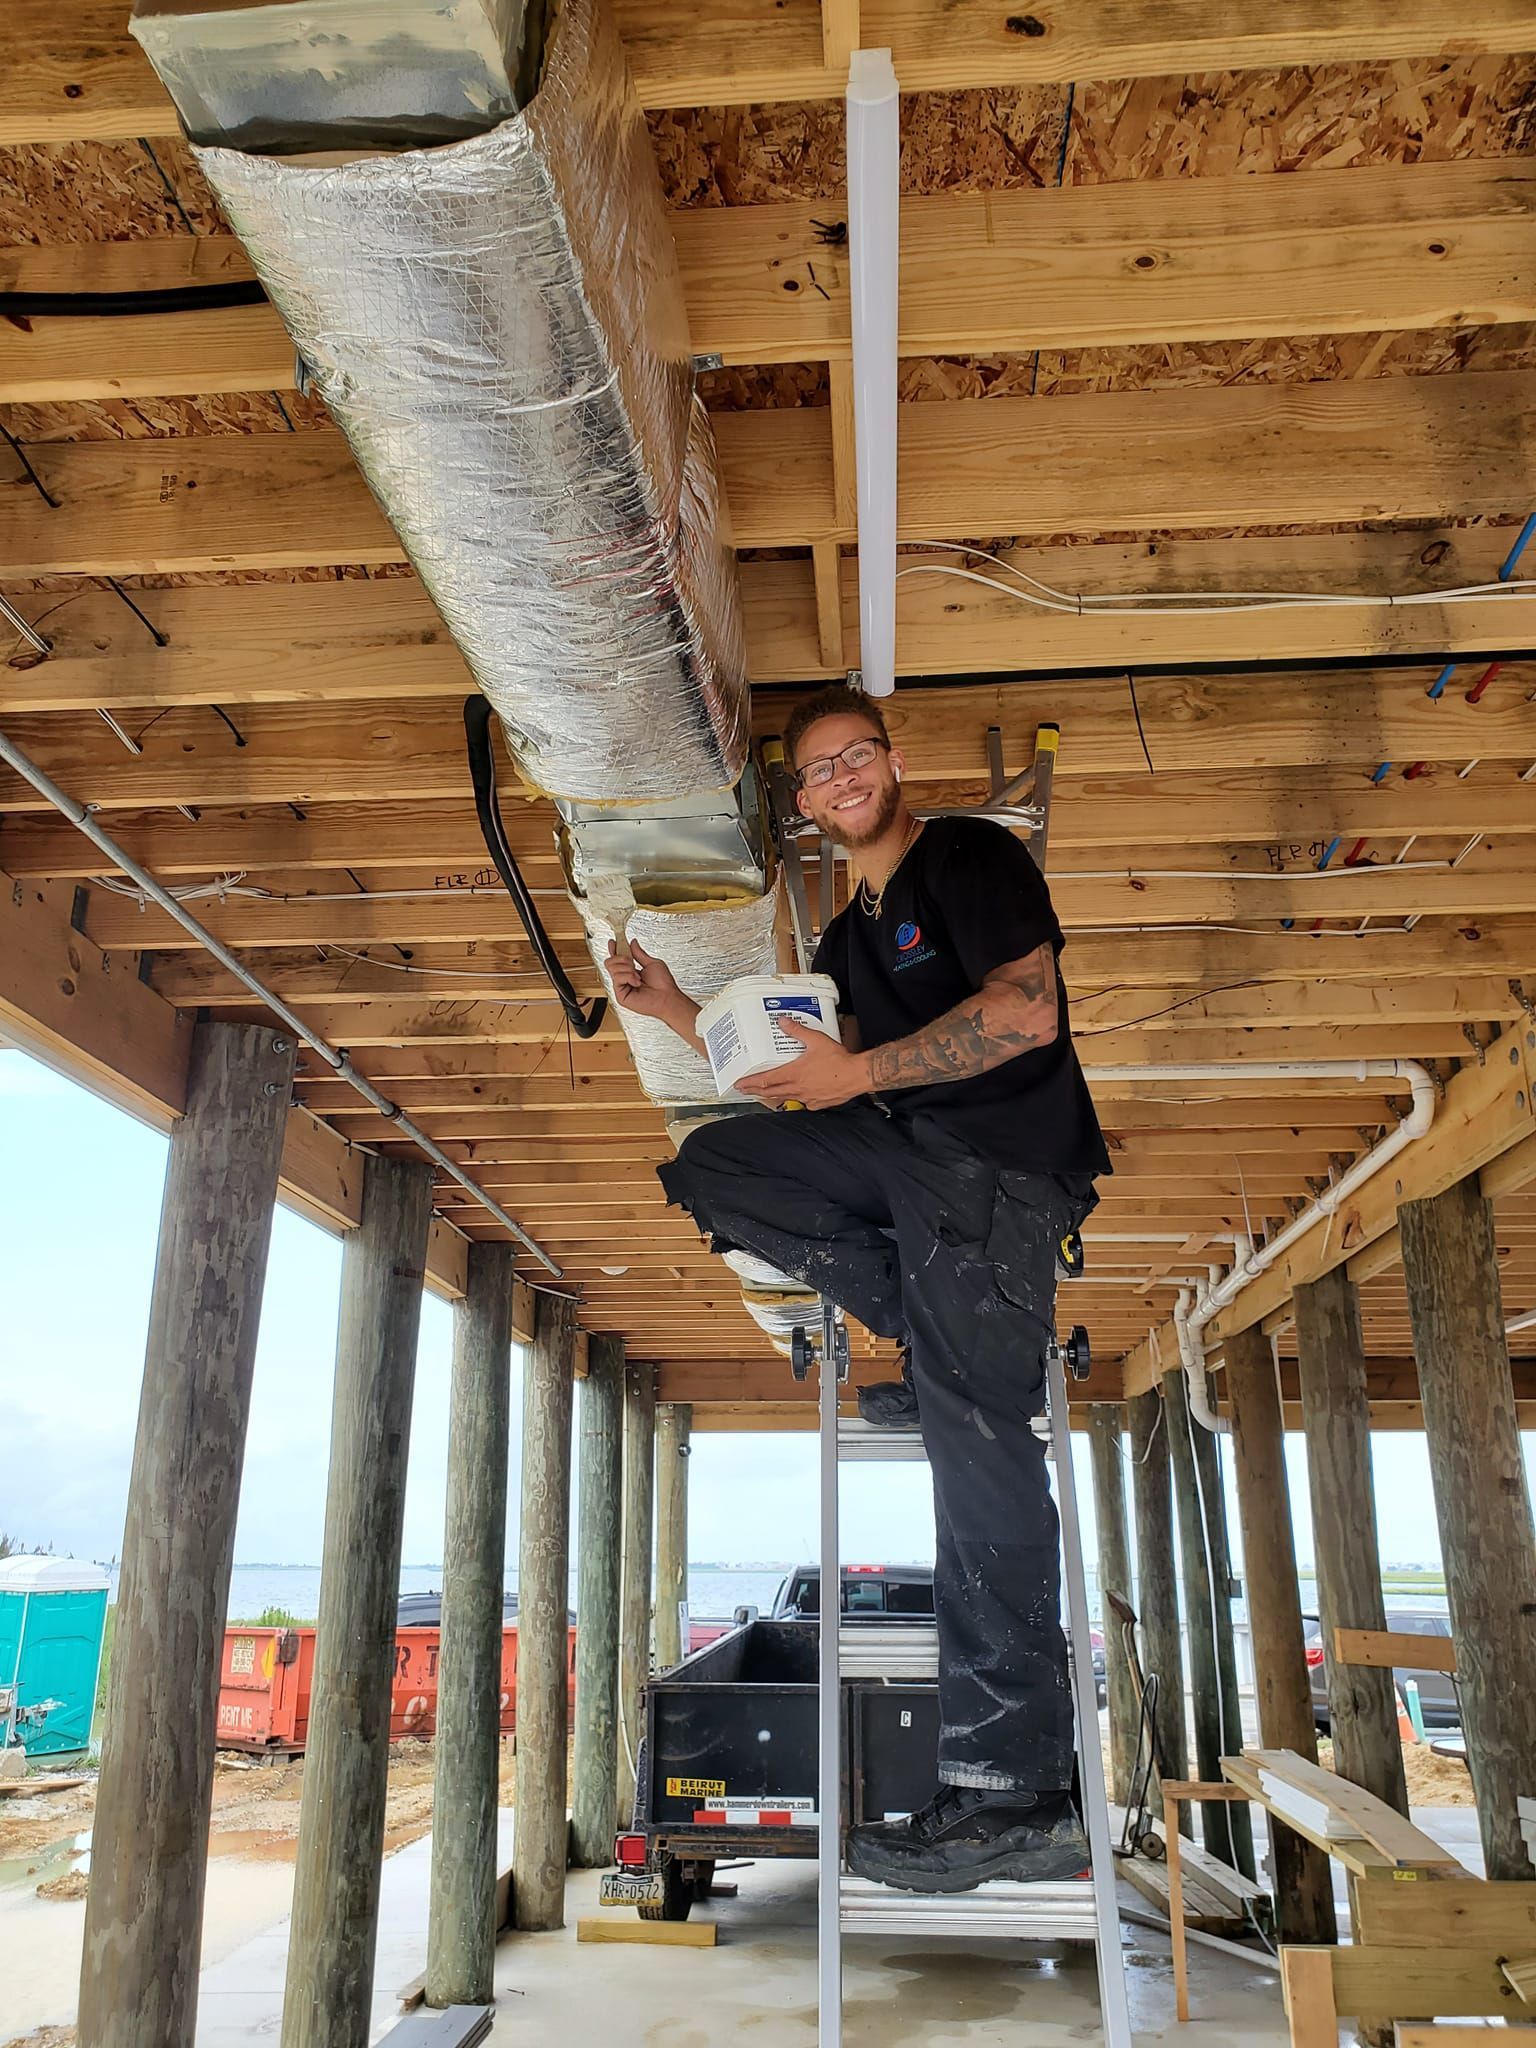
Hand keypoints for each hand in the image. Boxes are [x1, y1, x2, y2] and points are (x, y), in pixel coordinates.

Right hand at [607, 938, 685, 1021]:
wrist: (667, 998)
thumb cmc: (664, 985)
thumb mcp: (652, 963)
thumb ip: (639, 953)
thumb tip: (633, 943)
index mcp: (631, 971)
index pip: (616, 959)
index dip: (614, 949)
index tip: (613, 942)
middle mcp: (625, 979)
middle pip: (610, 962)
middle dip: (622, 958)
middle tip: (633, 963)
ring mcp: (622, 987)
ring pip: (613, 968)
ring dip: (628, 969)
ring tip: (638, 977)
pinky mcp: (620, 995)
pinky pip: (617, 978)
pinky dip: (629, 977)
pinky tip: (637, 983)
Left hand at [735, 1019, 870, 1110]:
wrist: (857, 1075)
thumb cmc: (839, 1061)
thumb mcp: (816, 1040)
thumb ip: (798, 1031)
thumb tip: (783, 1023)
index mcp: (794, 1073)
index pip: (765, 1080)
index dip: (750, 1083)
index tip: (740, 1084)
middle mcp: (797, 1088)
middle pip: (770, 1092)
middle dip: (755, 1091)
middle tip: (744, 1090)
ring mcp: (807, 1097)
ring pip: (784, 1098)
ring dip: (771, 1096)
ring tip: (764, 1094)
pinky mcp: (818, 1103)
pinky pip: (802, 1103)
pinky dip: (795, 1099)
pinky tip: (796, 1096)